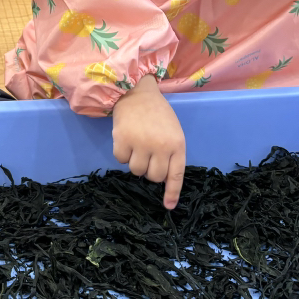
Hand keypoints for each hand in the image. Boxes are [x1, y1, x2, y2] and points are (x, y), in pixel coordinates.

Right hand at [111, 74, 185, 208]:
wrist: (137, 92)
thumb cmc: (157, 114)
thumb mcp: (172, 132)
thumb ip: (171, 153)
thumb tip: (161, 179)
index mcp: (177, 144)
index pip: (175, 175)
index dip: (171, 193)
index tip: (168, 206)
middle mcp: (161, 146)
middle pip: (153, 177)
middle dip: (149, 170)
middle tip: (147, 155)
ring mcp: (141, 144)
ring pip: (136, 171)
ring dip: (134, 161)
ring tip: (136, 144)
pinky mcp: (123, 140)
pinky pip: (121, 160)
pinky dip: (122, 153)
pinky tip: (126, 139)